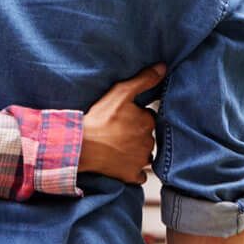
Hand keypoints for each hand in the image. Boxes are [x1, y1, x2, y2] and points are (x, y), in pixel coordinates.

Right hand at [79, 64, 164, 183]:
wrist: (81, 146)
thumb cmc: (99, 119)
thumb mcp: (121, 92)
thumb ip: (144, 80)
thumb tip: (163, 67)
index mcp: (148, 122)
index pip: (149, 118)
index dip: (137, 116)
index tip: (124, 117)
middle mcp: (148, 142)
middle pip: (147, 136)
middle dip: (137, 134)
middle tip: (119, 131)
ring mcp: (140, 161)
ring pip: (145, 154)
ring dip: (137, 151)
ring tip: (119, 146)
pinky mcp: (131, 175)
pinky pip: (139, 174)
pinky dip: (134, 170)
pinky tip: (122, 163)